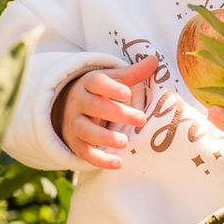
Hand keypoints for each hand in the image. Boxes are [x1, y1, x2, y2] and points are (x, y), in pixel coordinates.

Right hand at [55, 55, 157, 169]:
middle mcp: (79, 102)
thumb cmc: (100, 91)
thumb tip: (154, 60)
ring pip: (86, 130)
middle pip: (94, 107)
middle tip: (141, 119)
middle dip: (116, 113)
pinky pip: (84, 152)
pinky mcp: (74, 142)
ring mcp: (74, 123)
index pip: (97, 83)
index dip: (111, 88)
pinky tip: (117, 163)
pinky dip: (99, 159)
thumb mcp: (114, 79)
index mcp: (89, 84)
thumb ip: (134, 73)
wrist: (69, 106)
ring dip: (104, 137)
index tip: (127, 93)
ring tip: (124, 142)